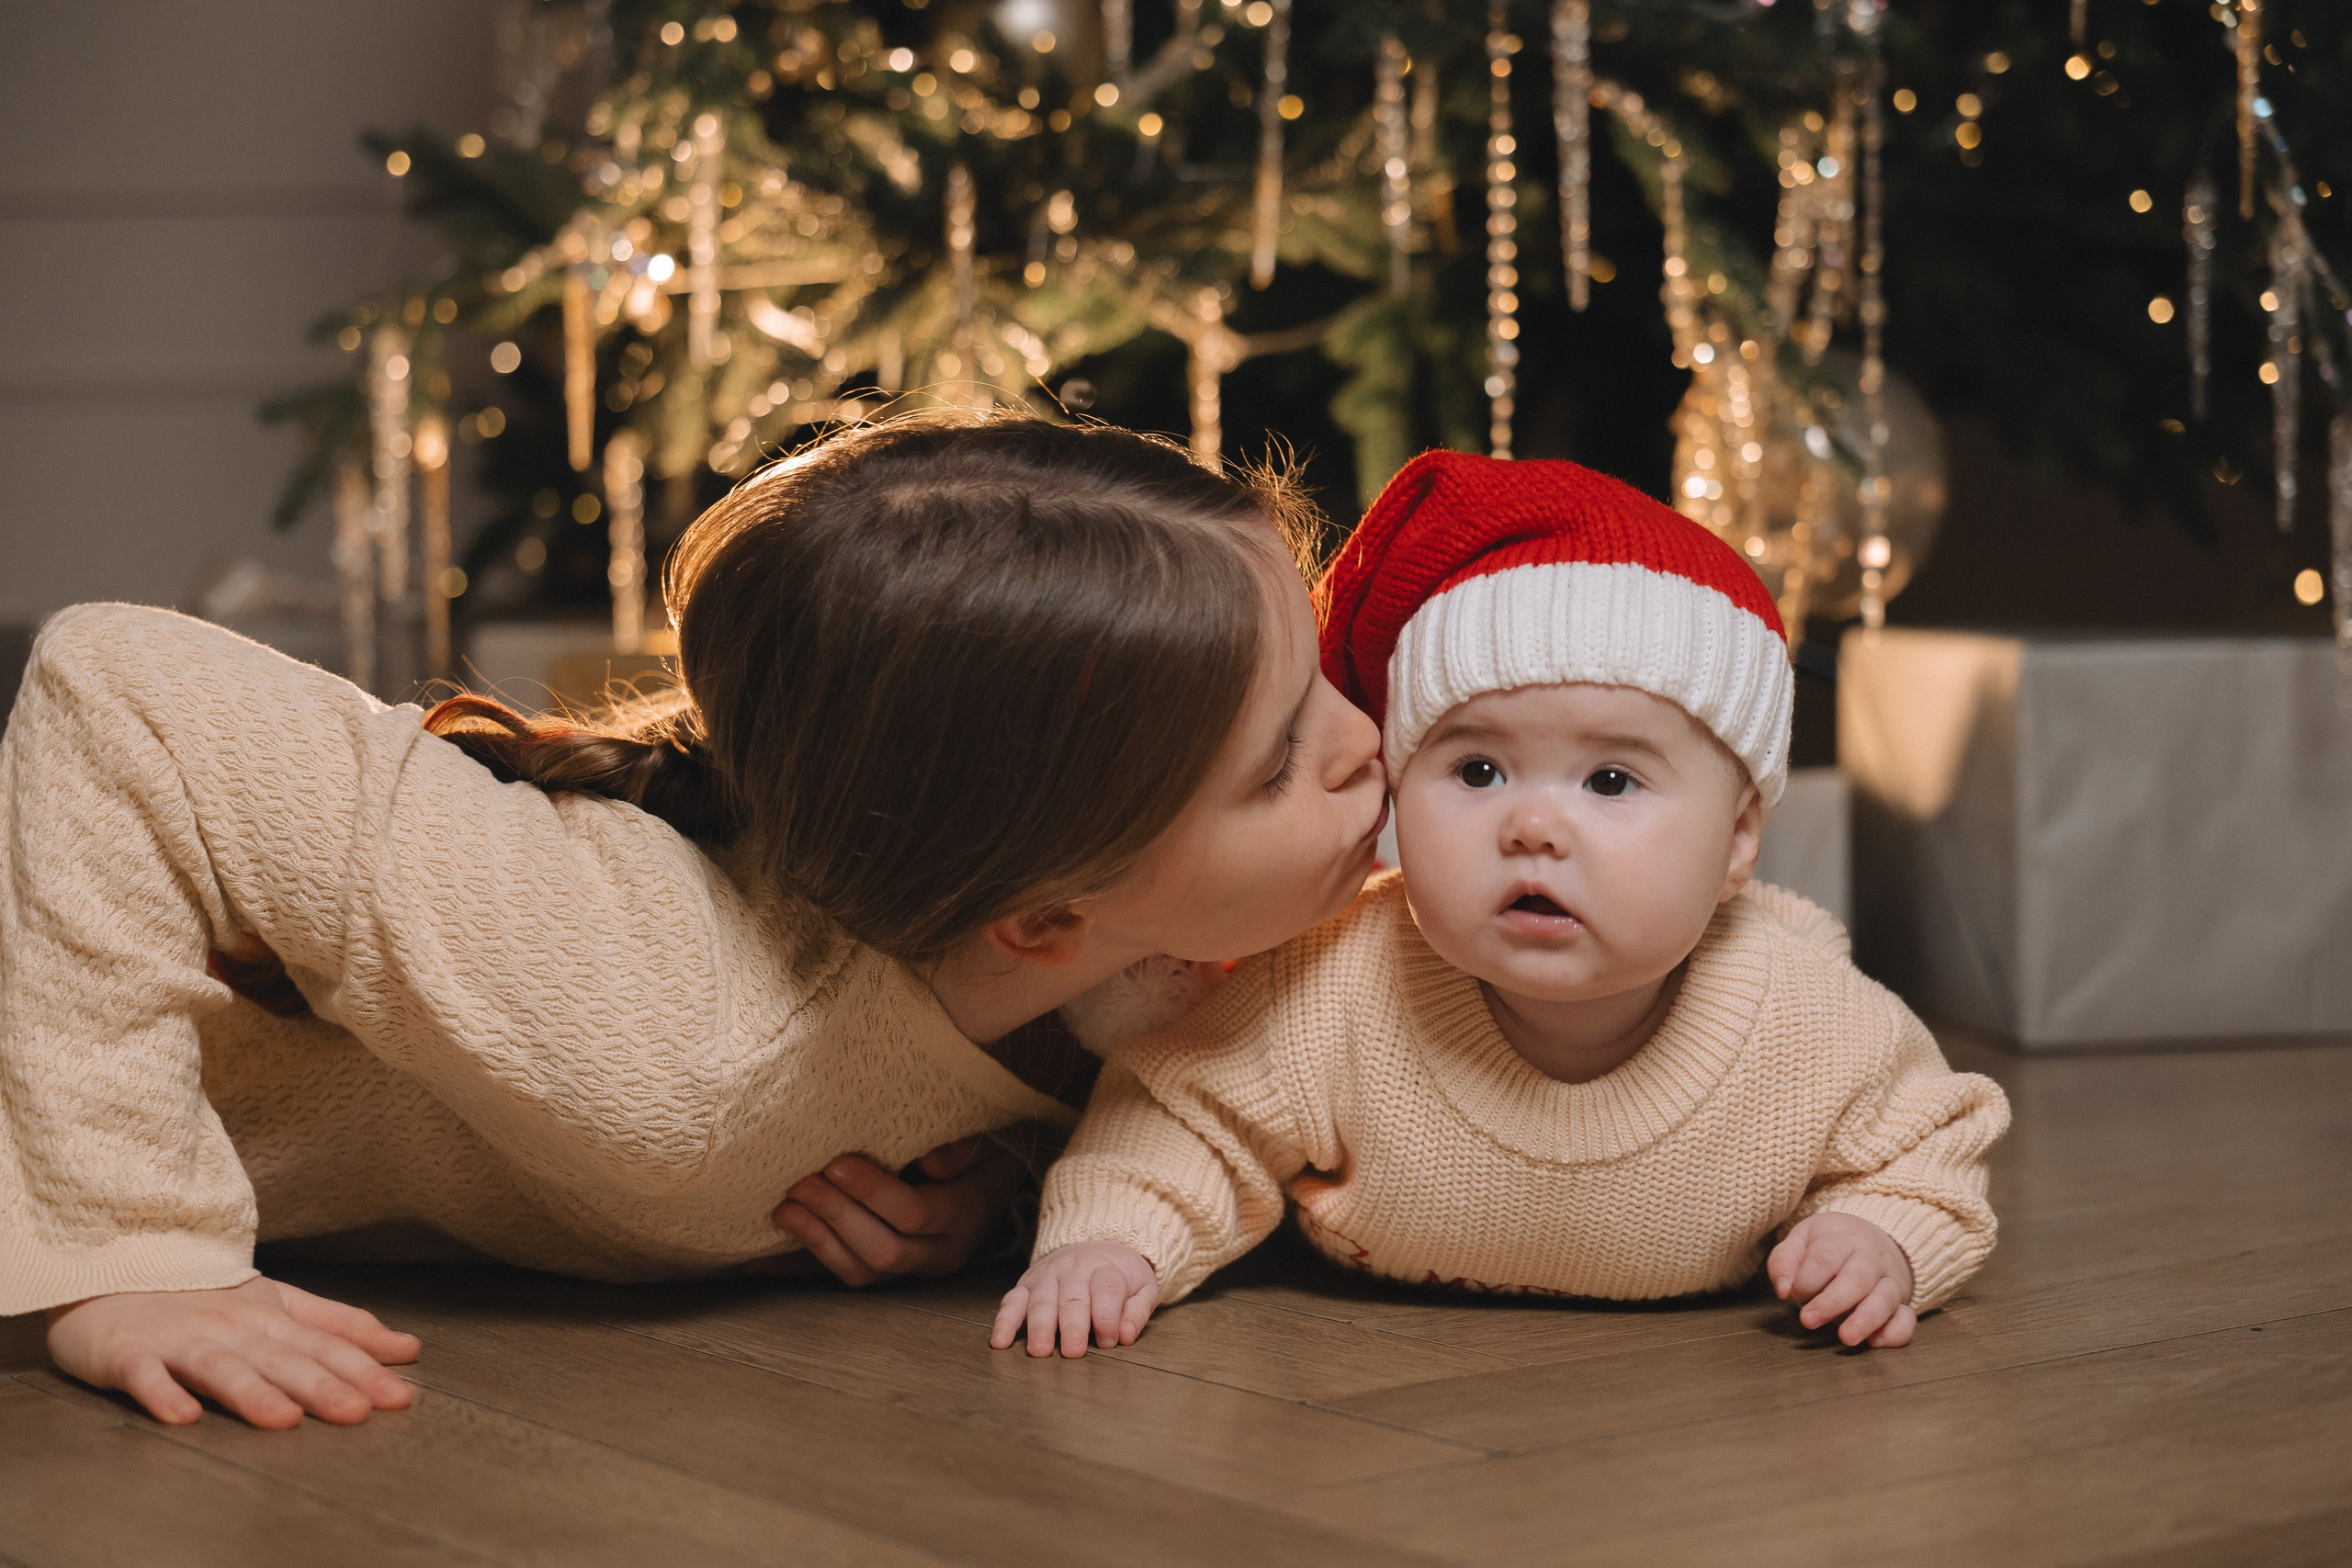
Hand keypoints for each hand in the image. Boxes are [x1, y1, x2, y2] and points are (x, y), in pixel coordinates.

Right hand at [46, 1276, 420, 1428]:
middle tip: (357, 1412)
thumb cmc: (205, 1296)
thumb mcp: (278, 1303)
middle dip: (320, 1385)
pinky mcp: (128, 1353)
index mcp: (270, 1316)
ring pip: (219, 1367)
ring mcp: (179, 1339)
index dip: (362, 1368)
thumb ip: (341, 1326)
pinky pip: (144, 1375)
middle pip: (280, 1357)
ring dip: (250, 1393)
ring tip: (282, 1420)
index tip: (399, 1397)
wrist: (115, 1270)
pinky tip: (182, 1417)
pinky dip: (162, 1394)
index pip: (324, 1343)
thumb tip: (408, 1349)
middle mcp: (231, 1326)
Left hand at [753, 1136, 1022, 1287]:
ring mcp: (910, 1270)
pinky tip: (755, 1262)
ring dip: (817, 1242)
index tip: (836, 1163)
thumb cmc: (983, 1154)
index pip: (915, 1214)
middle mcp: (937, 1253)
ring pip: (862, 1273)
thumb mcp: (986, 1141)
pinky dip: (797, 1268)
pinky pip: (838, 1276)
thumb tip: (926, 1161)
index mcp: (963, 1216)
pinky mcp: (884, 1275)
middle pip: (884, 1251)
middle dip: (837, 1218)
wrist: (995, 1187)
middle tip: (800, 1183)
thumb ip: (959, 1148)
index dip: (872, 1192)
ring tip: (783, 1209)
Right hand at [989, 1241, 1158, 1358]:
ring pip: (1041, 1300)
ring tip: (1039, 1351)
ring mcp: (1046, 1276)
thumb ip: (1137, 1312)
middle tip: (1073, 1352)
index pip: (1106, 1289)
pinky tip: (1000, 1342)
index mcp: (1105, 1268)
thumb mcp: (1142, 1287)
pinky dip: (1004, 1321)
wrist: (1096, 1245)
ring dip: (1039, 1326)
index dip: (1107, 1315)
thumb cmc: (1121, 1276)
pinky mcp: (1026, 1285)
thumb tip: (1126, 1337)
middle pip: (1072, 1297)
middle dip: (1072, 1326)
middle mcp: (1073, 1269)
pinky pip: (1011, 1301)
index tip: (1109, 1341)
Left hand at [1768, 1212, 1917, 1347]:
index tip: (1795, 1293)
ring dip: (1865, 1320)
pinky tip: (1876, 1343)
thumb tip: (1783, 1289)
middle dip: (1831, 1302)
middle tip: (1808, 1320)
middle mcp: (1871, 1258)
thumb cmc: (1829, 1244)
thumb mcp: (1802, 1239)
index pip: (1825, 1256)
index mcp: (1843, 1238)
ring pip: (1884, 1299)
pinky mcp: (1902, 1304)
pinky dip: (1896, 1332)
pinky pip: (1906, 1319)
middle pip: (1856, 1279)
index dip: (1807, 1278)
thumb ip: (1785, 1260)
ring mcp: (1890, 1281)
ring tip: (1846, 1338)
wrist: (1872, 1238)